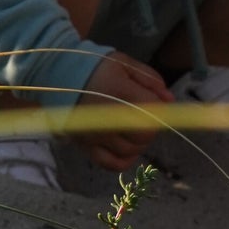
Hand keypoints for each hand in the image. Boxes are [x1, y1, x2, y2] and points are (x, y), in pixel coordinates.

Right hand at [80, 49, 172, 168]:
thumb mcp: (125, 64)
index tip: (155, 103)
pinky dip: (125, 160)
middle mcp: (107, 116)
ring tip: (135, 130)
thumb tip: (169, 100)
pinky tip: (128, 149)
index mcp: (119, 92)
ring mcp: (95, 134)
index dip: (160, 109)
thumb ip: (150, 80)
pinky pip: (111, 164)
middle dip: (151, 128)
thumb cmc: (96, 67)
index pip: (152, 110)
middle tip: (146, 118)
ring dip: (140, 143)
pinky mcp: (86, 145)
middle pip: (144, 135)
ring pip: (130, 150)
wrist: (58, 76)